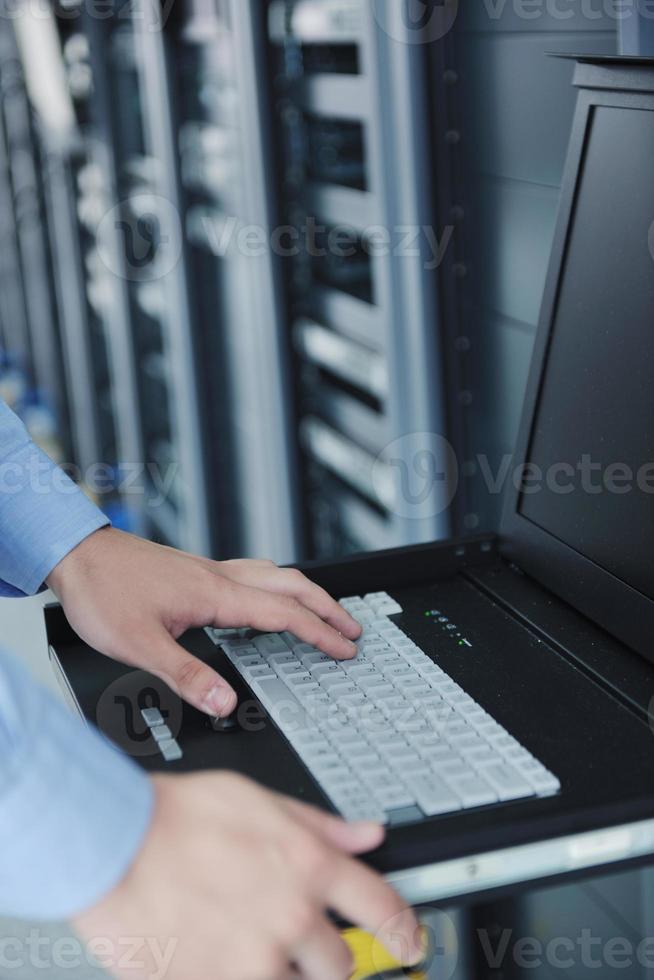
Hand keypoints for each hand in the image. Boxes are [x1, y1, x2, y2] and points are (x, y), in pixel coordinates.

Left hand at [46, 527, 360, 717]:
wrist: (77, 555)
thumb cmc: (104, 592)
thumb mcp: (139, 645)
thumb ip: (185, 675)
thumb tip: (225, 702)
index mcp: (215, 595)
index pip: (283, 614)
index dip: (319, 633)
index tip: (345, 647)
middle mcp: (219, 578)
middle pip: (291, 586)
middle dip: (327, 607)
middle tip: (353, 627)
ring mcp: (210, 571)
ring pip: (275, 575)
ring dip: (306, 593)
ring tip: (325, 611)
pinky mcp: (197, 572)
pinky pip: (253, 575)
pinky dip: (277, 587)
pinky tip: (268, 598)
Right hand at [72, 773, 420, 979]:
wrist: (114, 844)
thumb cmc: (177, 815)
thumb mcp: (258, 799)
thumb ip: (319, 825)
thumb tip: (365, 834)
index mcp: (308, 865)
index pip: (382, 906)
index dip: (404, 928)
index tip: (408, 940)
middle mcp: (292, 916)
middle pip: (341, 963)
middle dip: (326, 955)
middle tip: (296, 940)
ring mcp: (255, 959)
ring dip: (282, 973)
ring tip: (249, 946)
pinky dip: (239, 977)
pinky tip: (218, 956)